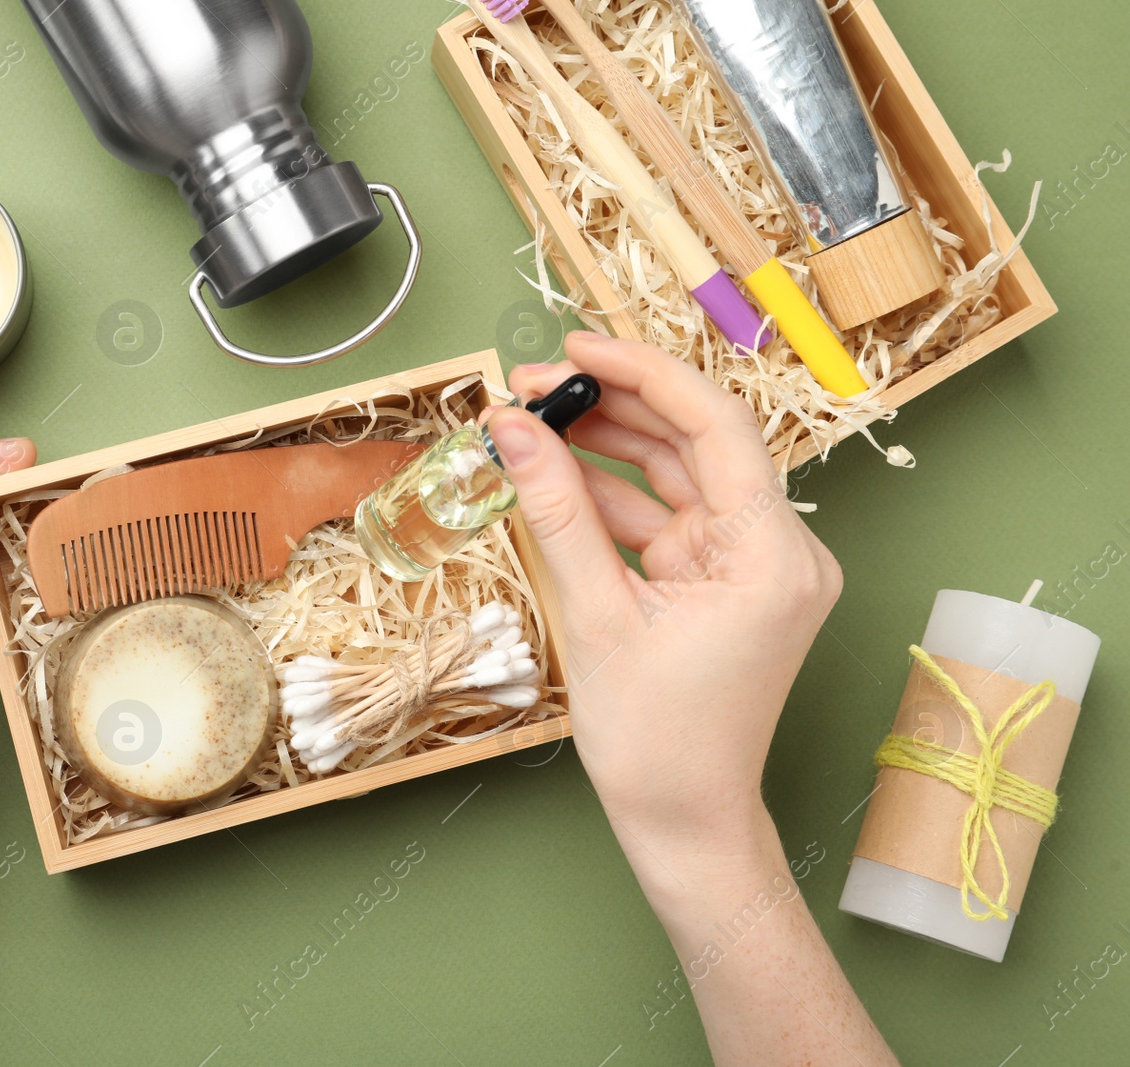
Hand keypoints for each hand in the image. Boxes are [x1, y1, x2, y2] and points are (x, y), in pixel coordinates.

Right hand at [487, 334, 841, 870]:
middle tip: (534, 387)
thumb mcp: (596, 617)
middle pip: (696, 441)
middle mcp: (779, 551)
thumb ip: (556, 512)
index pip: (716, 427)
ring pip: (677, 474)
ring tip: (533, 421)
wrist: (683, 823)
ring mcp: (752, 565)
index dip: (644, 373)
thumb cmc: (656, 742)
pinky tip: (555, 474)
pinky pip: (667, 516)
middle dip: (614, 406)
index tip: (576, 347)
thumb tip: (513, 429)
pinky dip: (613, 497)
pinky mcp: (724, 581)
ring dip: (607, 447)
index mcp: (772, 557)